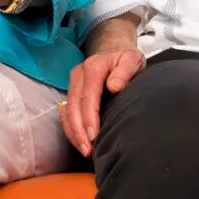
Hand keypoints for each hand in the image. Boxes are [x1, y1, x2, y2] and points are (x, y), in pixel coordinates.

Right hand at [62, 19, 144, 155]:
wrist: (113, 48)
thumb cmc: (125, 58)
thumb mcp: (132, 59)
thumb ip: (125, 71)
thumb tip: (114, 87)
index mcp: (93, 67)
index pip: (88, 96)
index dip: (89, 118)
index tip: (94, 136)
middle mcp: (79, 74)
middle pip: (74, 106)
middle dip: (79, 130)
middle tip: (88, 150)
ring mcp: (73, 82)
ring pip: (67, 110)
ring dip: (73, 131)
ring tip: (84, 150)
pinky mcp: (71, 90)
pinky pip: (66, 111)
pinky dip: (70, 127)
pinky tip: (78, 140)